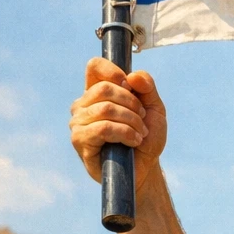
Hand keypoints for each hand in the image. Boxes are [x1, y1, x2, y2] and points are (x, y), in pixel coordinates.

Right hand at [69, 57, 167, 189]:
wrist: (145, 166)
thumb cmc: (146, 136)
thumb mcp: (154, 108)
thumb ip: (147, 87)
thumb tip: (132, 76)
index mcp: (98, 91)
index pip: (94, 67)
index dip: (112, 71)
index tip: (129, 85)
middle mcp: (83, 105)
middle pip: (104, 88)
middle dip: (131, 104)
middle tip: (142, 119)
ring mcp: (78, 122)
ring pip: (105, 108)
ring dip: (131, 121)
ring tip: (140, 134)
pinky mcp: (80, 140)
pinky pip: (103, 128)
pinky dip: (125, 133)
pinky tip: (133, 141)